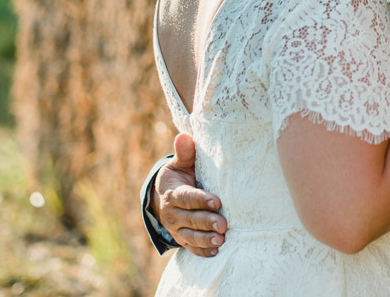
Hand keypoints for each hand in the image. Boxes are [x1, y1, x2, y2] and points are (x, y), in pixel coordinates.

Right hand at [153, 133, 226, 255]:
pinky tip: (216, 251)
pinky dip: (202, 251)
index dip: (201, 200)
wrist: (165, 197)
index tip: (217, 201)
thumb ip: (185, 153)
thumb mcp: (180, 164)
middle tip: (224, 224)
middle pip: (191, 219)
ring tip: (221, 240)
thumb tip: (184, 137)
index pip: (187, 198)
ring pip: (190, 236)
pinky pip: (191, 247)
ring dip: (206, 239)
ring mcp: (177, 229)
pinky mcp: (182, 239)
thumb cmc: (180, 176)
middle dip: (207, 222)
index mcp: (174, 193)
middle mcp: (173, 214)